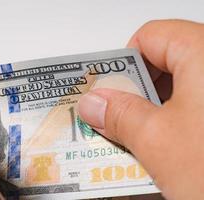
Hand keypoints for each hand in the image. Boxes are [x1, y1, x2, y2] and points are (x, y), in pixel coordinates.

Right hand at [78, 19, 203, 199]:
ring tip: (144, 140)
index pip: (150, 37)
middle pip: (166, 60)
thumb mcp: (158, 140)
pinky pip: (199, 105)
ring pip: (182, 87)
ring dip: (156, 111)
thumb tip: (92, 103)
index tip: (111, 93)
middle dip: (138, 92)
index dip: (124, 63)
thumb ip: (119, 114)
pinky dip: (179, 121)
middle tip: (123, 120)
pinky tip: (171, 146)